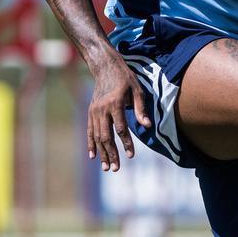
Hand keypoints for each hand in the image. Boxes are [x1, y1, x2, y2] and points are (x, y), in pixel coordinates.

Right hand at [87, 57, 151, 171]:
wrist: (105, 67)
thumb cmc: (125, 78)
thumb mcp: (137, 90)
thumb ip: (141, 108)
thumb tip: (147, 126)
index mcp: (115, 104)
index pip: (121, 129)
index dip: (126, 143)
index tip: (131, 155)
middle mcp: (102, 109)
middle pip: (106, 136)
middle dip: (111, 153)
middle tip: (116, 169)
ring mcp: (94, 111)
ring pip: (97, 136)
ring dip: (102, 153)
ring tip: (107, 167)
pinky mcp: (90, 112)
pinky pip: (89, 131)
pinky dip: (91, 144)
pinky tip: (93, 156)